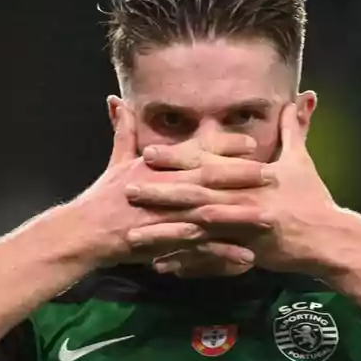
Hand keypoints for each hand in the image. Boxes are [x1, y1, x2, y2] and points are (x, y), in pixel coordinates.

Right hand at [66, 106, 274, 267]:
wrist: (87, 233)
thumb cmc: (104, 197)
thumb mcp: (116, 161)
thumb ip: (124, 132)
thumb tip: (117, 101)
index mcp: (158, 165)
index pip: (197, 151)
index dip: (225, 146)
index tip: (251, 142)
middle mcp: (166, 187)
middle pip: (211, 178)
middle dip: (243, 176)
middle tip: (273, 175)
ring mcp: (169, 216)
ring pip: (212, 214)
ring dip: (241, 216)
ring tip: (270, 217)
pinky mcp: (168, 243)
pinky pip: (201, 249)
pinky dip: (224, 254)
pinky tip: (247, 258)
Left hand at [128, 104, 341, 275]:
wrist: (329, 239)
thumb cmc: (312, 198)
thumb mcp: (302, 161)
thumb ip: (294, 130)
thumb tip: (301, 98)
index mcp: (251, 175)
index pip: (208, 162)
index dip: (177, 156)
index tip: (148, 153)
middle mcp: (244, 198)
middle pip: (195, 193)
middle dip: (160, 191)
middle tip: (128, 188)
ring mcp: (243, 228)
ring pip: (197, 229)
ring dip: (164, 232)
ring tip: (133, 234)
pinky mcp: (246, 252)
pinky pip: (210, 259)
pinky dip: (185, 263)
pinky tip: (160, 265)